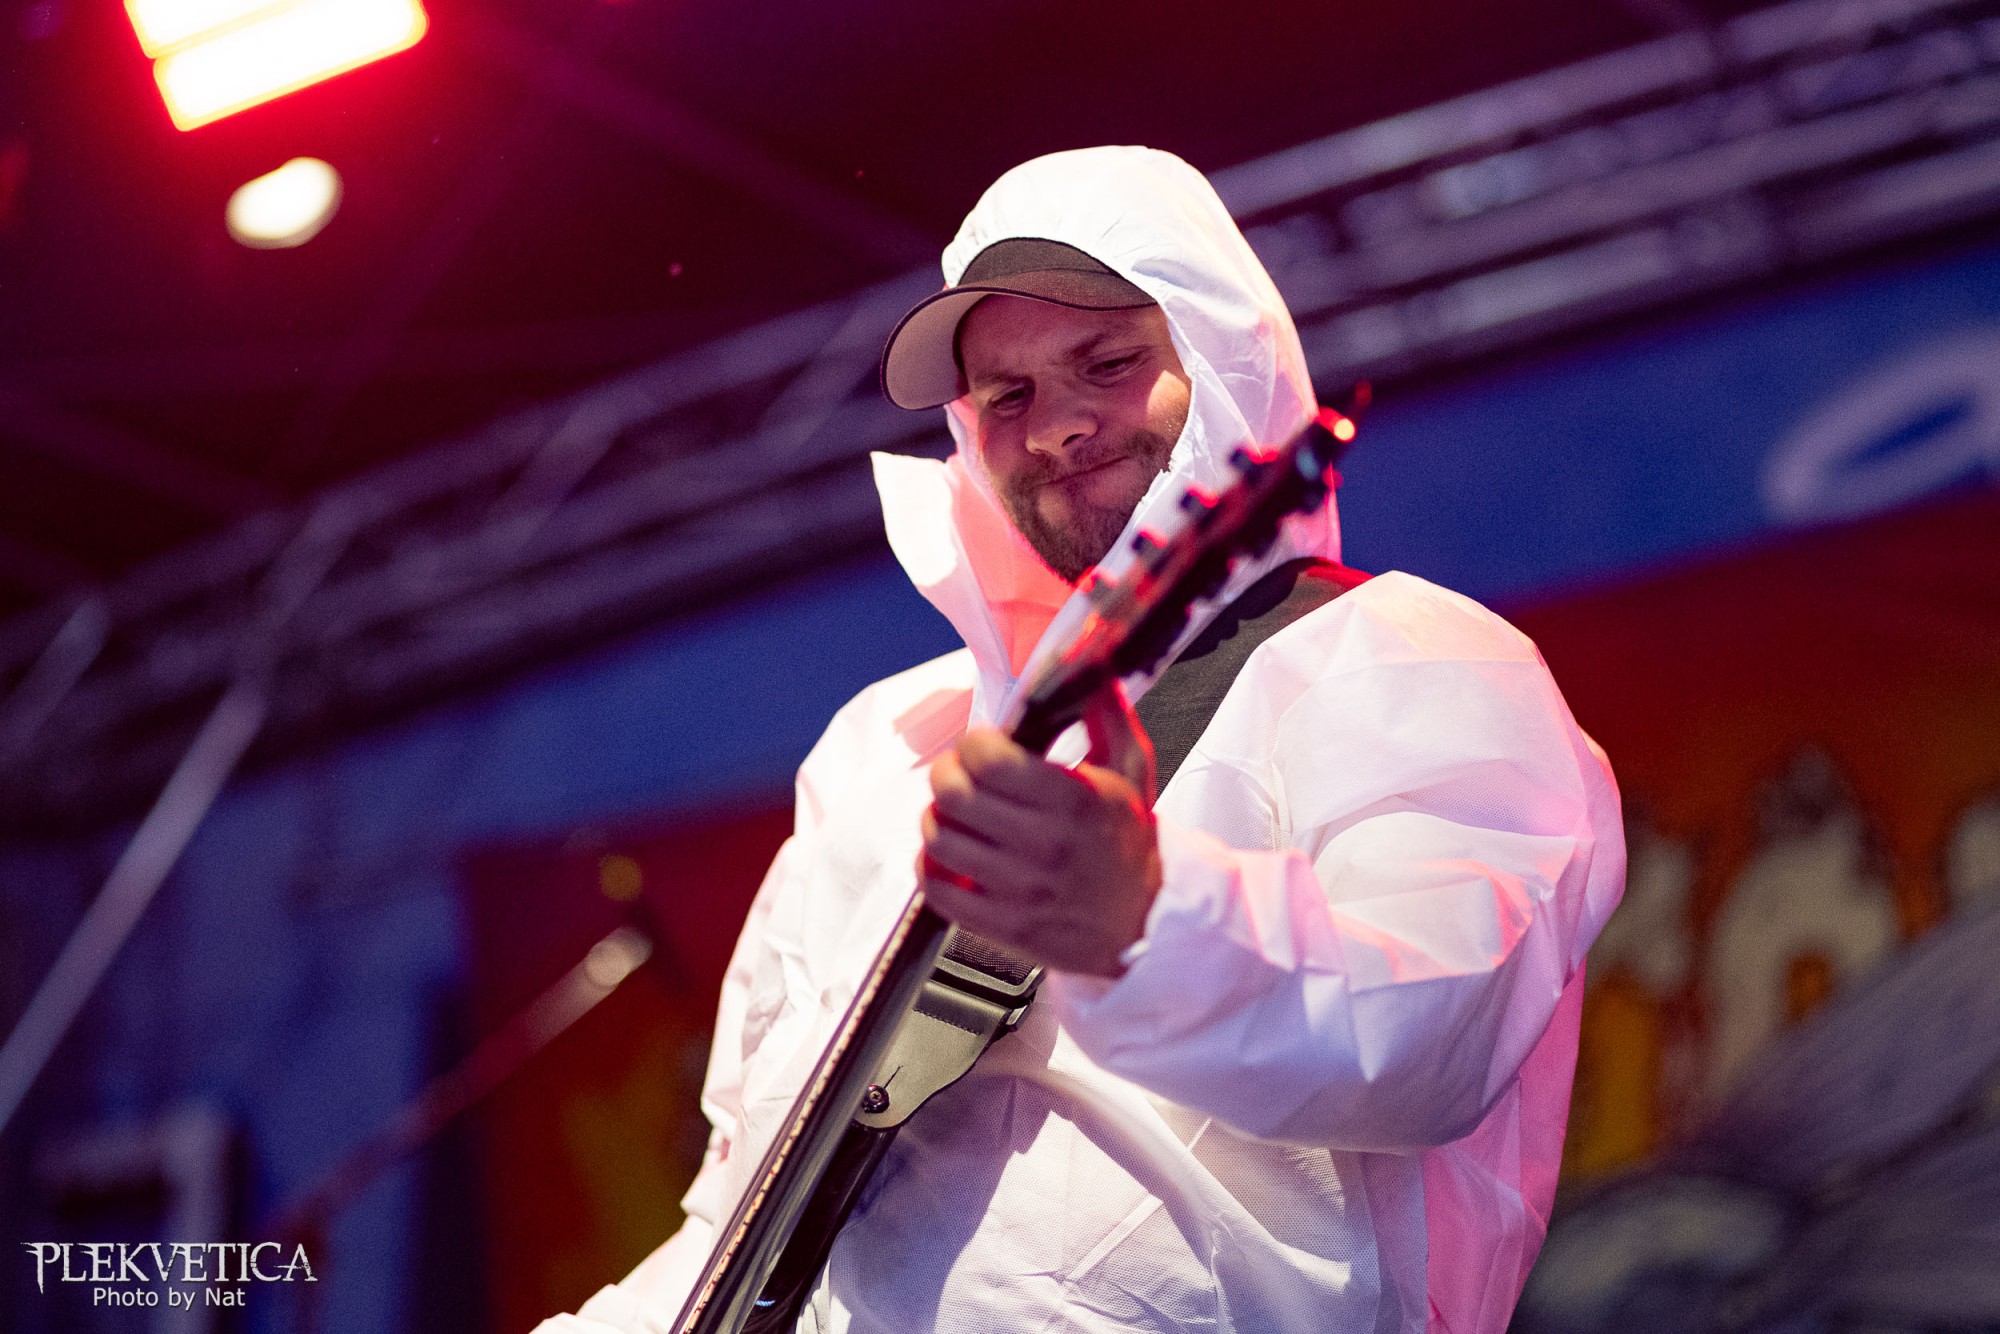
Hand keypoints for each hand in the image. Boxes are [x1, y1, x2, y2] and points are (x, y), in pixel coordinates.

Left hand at [921, 684, 1161, 978]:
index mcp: (1074, 801)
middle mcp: (1045, 846)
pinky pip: (936, 888)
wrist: (1147, 923)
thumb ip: (1106, 714)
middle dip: (948, 774)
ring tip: (959, 816)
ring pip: (938, 839)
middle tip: (960, 775)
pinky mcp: (1002, 928)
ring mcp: (1021, 891)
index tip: (985, 746)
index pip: (987, 758)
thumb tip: (1089, 665)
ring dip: (938, 819)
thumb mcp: (1129, 770)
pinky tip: (953, 855)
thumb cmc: (1128, 843)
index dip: (975, 743)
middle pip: (952, 795)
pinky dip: (933, 865)